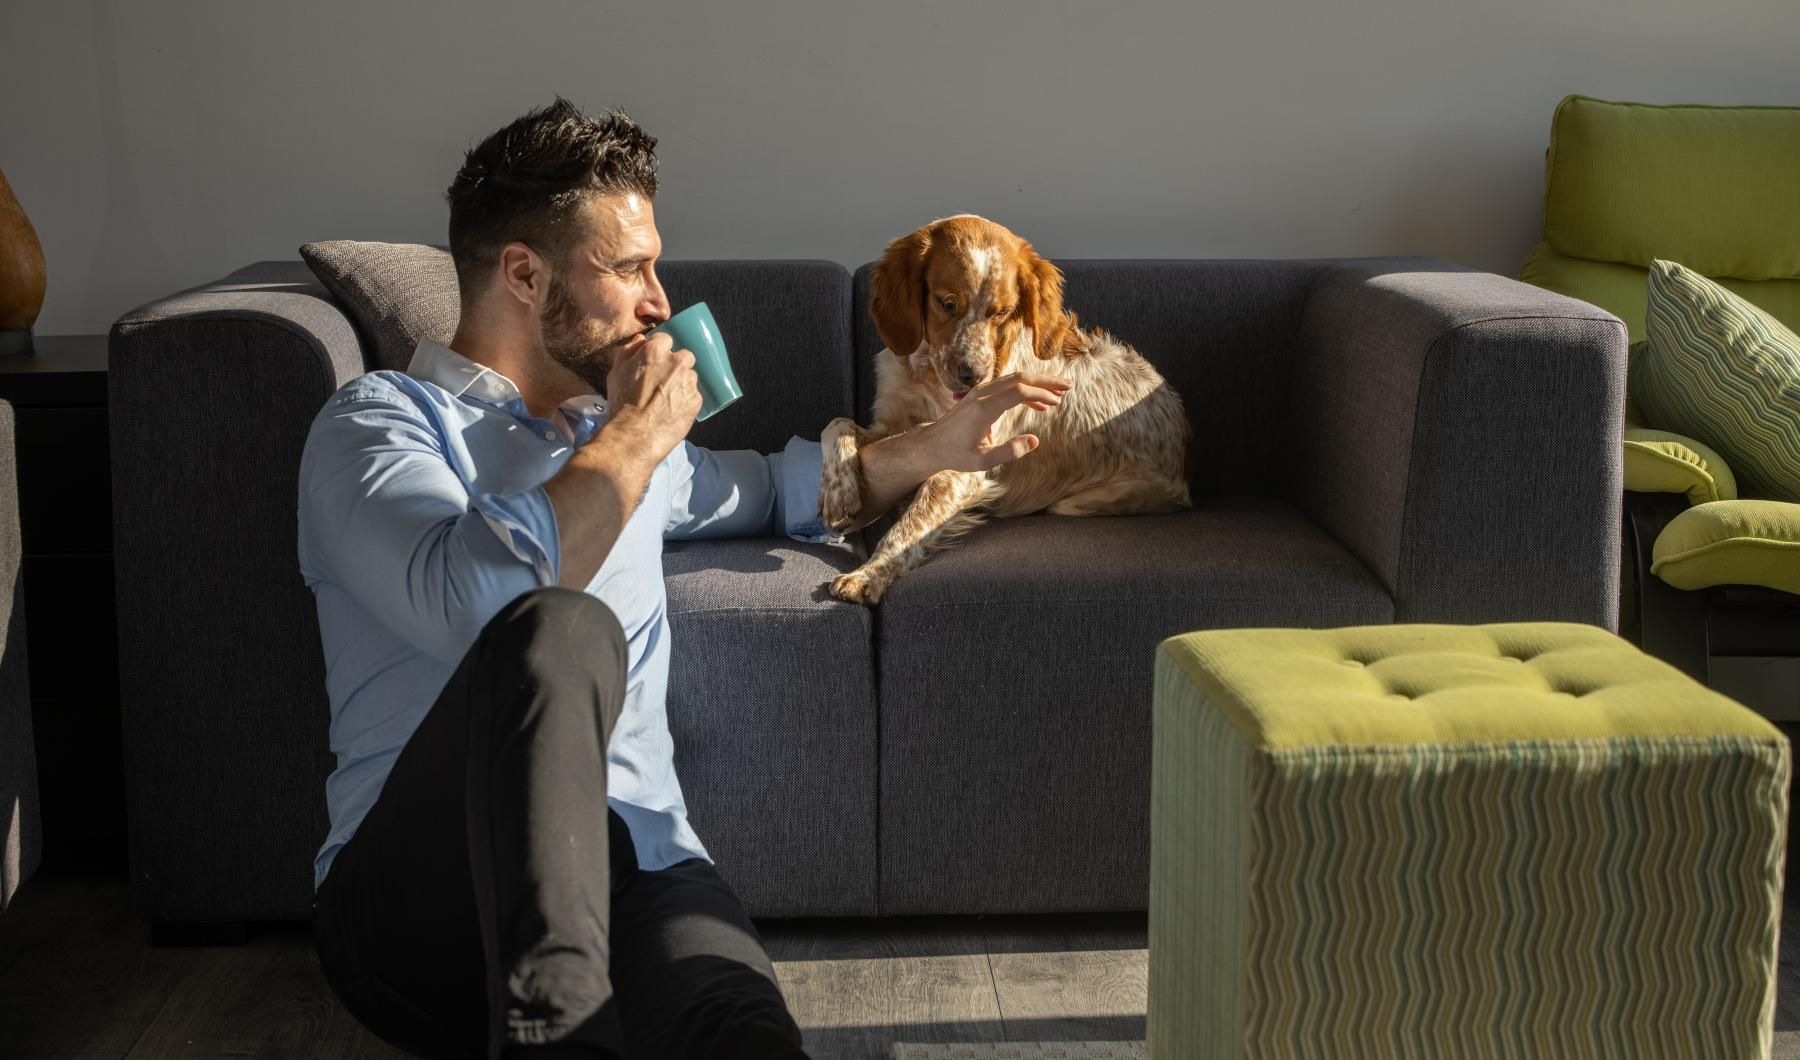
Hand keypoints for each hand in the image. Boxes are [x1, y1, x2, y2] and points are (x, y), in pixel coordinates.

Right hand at [601, 332, 701, 463]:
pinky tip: (673, 411)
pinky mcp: (696, 400)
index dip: (659, 351)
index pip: (665, 339)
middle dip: (675, 366)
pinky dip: (686, 400)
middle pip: (683, 356)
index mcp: (655, 351)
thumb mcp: (616, 373)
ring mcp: (688, 381)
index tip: (654, 363)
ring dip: (682, 383)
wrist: (634, 436)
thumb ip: (628, 352)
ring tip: (666, 400)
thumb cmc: (621, 405)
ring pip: (690, 376)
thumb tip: (640, 340)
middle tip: (662, 382)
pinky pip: (693, 395)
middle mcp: (676, 362)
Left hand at [918, 372, 1070, 472]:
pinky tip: (1039, 405)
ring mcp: (980, 391)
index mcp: (984, 408)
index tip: (1057, 403)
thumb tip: (1035, 441)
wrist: (932, 444)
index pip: (1019, 392)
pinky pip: (1007, 386)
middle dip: (1045, 381)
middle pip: (1019, 378)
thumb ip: (1010, 452)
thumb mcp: (983, 461)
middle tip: (1068, 387)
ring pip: (1014, 379)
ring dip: (1037, 384)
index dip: (1041, 395)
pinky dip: (1025, 390)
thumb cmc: (956, 454)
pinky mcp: (980, 394)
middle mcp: (982, 395)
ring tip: (1059, 394)